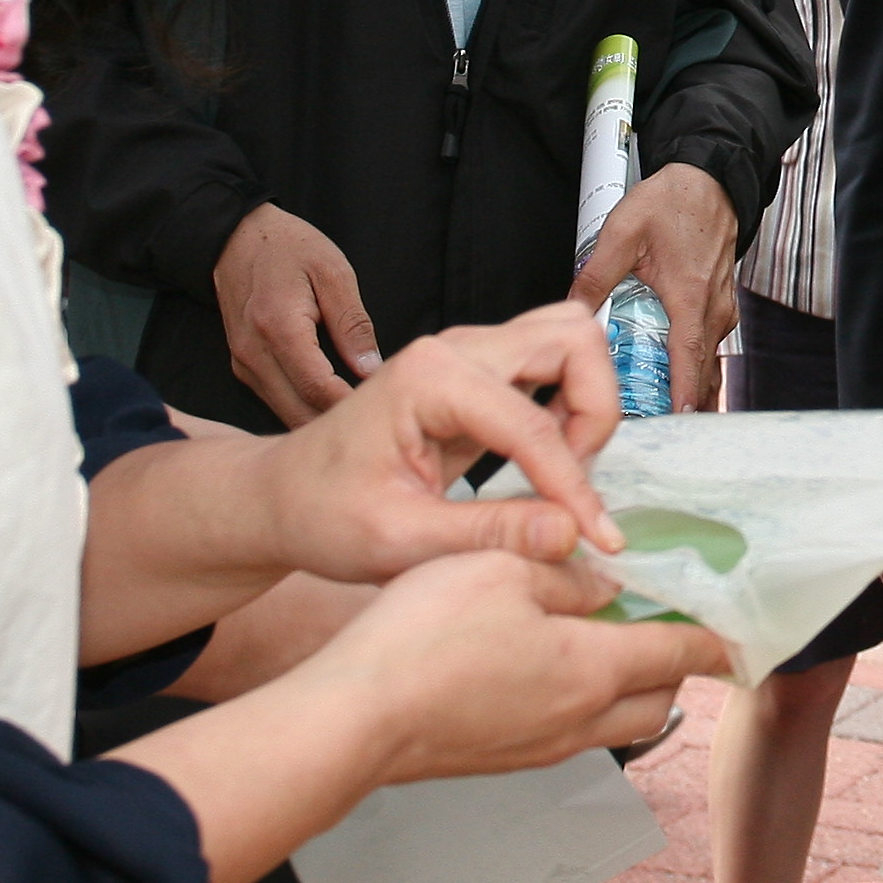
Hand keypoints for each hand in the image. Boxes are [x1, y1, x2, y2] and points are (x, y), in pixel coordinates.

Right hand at [216, 200, 376, 424]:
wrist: (237, 237)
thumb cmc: (290, 247)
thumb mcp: (333, 273)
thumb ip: (352, 324)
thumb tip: (370, 369)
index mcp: (279, 327)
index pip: (317, 388)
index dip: (350, 406)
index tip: (381, 410)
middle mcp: (253, 353)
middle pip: (297, 412)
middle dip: (335, 423)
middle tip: (374, 421)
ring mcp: (243, 362)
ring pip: (283, 412)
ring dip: (318, 419)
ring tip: (356, 414)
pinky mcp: (242, 365)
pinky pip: (274, 399)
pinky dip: (302, 407)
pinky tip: (330, 401)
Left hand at [260, 300, 631, 573]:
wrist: (283, 497)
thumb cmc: (324, 516)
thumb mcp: (399, 543)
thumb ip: (487, 534)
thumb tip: (573, 534)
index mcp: (430, 379)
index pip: (533, 424)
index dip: (574, 487)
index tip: (599, 540)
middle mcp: (456, 348)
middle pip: (573, 340)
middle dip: (594, 413)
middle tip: (573, 484)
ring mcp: (470, 353)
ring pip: (570, 339)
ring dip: (587, 401)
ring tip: (564, 469)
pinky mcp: (480, 372)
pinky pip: (552, 364)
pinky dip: (571, 405)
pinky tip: (547, 462)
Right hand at [304, 553, 725, 789]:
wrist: (353, 722)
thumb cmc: (423, 640)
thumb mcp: (502, 570)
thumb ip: (567, 574)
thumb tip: (606, 583)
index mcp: (594, 669)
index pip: (682, 653)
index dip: (718, 638)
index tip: (743, 631)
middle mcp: (579, 720)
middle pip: (658, 697)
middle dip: (675, 662)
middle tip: (668, 619)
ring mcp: (539, 747)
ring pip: (614, 720)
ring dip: (628, 684)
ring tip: (607, 636)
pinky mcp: (502, 759)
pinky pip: (568, 731)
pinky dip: (582, 700)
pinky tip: (546, 666)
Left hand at [574, 163, 741, 410]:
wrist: (711, 177)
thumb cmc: (674, 201)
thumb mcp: (622, 233)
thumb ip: (595, 276)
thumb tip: (572, 312)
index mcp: (690, 296)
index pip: (689, 358)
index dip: (681, 395)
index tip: (673, 424)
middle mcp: (714, 308)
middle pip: (703, 370)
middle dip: (682, 403)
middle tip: (654, 429)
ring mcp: (722, 307)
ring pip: (709, 359)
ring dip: (690, 386)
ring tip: (662, 413)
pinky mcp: (721, 302)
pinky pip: (710, 344)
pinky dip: (696, 365)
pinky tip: (676, 377)